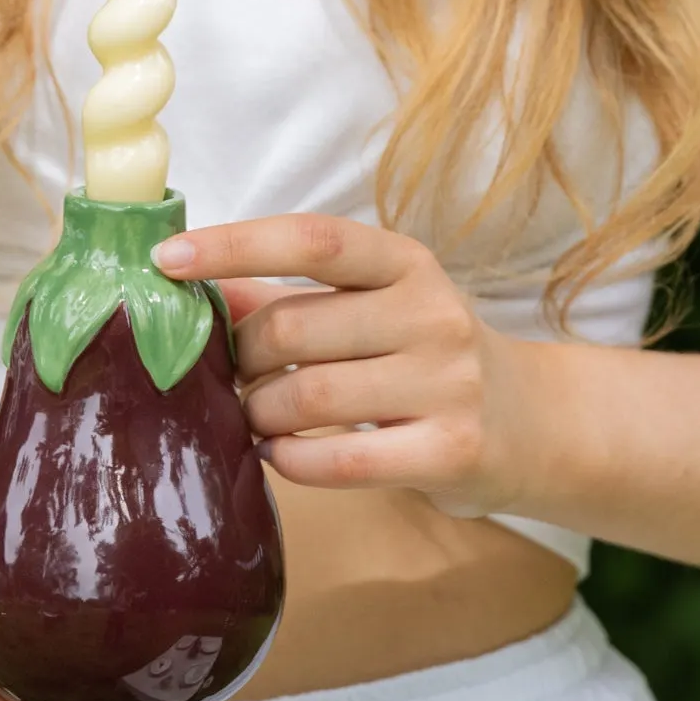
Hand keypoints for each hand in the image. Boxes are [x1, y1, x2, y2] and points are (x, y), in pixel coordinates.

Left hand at [152, 214, 530, 514]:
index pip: (311, 239)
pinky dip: (293, 461)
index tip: (166, 258)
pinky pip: (343, 461)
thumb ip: (283, 294)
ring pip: (309, 397)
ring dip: (259, 414)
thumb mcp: (369, 307)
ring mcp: (448, 382)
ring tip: (253, 420)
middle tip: (231, 380)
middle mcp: (432, 313)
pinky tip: (282, 455)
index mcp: (404, 263)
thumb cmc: (424, 356)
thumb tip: (188, 281)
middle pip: (294, 328)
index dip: (233, 245)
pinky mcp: (452, 450)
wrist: (533, 423)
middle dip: (241, 360)